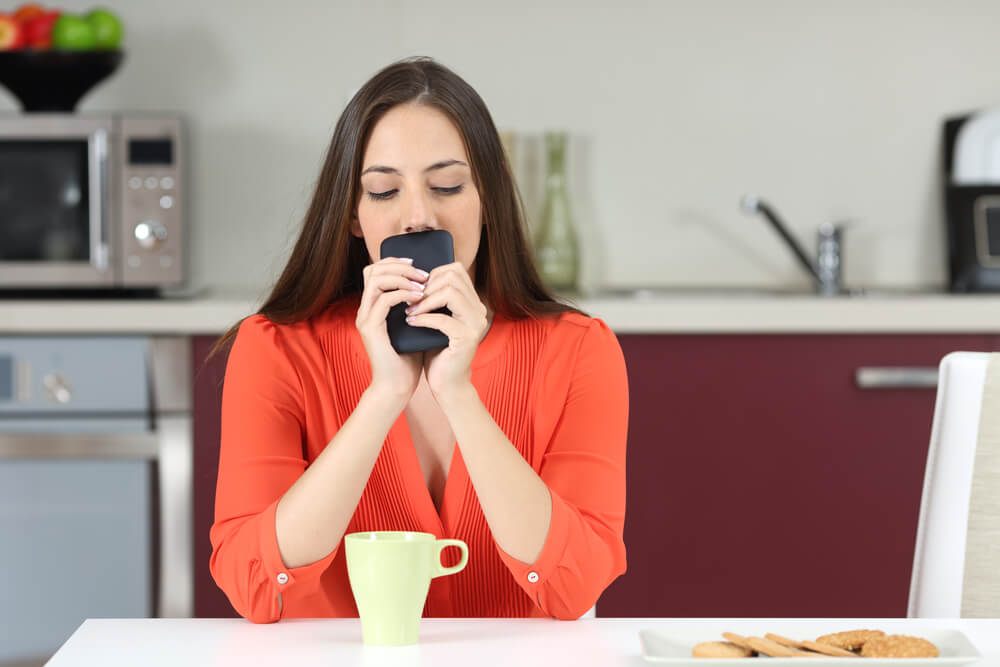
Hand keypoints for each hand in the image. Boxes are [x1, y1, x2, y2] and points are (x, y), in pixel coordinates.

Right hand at [356, 257, 427, 401]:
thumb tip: (434, 286)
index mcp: (372, 308)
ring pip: (376, 280)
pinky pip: (384, 299)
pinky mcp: (371, 328)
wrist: (397, 387)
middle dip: (399, 266)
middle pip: (372, 270)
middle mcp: (365, 310)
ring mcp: (365, 318)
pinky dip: (403, 294)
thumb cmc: (408, 359)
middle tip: (422, 273)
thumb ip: (415, 306)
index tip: (417, 267)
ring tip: (422, 284)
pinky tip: (419, 298)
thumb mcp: (413, 326)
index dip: (395, 263)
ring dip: (402, 278)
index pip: (375, 271)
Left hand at [403, 262, 488, 400]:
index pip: (456, 270)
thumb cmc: (437, 350)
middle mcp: (479, 310)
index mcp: (473, 302)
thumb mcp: (436, 318)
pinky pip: (442, 319)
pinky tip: (411, 323)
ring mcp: (475, 324)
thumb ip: (434, 298)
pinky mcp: (466, 338)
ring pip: (450, 293)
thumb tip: (414, 276)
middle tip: (410, 300)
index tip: (416, 289)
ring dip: (425, 301)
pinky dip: (423, 319)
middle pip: (453, 277)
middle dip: (427, 286)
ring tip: (410, 311)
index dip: (433, 273)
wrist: (446, 383)